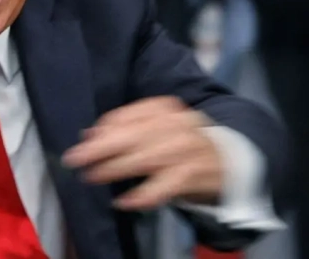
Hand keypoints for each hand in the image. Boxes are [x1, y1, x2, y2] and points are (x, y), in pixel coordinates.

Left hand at [62, 97, 222, 210]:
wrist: (232, 159)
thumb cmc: (183, 141)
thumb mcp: (159, 125)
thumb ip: (127, 126)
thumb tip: (90, 133)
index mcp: (166, 107)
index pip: (129, 115)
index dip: (104, 128)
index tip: (83, 140)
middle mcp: (177, 124)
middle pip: (134, 135)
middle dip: (101, 147)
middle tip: (75, 159)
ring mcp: (187, 149)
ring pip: (145, 159)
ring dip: (115, 169)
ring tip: (92, 177)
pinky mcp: (194, 175)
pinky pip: (164, 186)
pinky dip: (142, 195)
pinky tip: (123, 201)